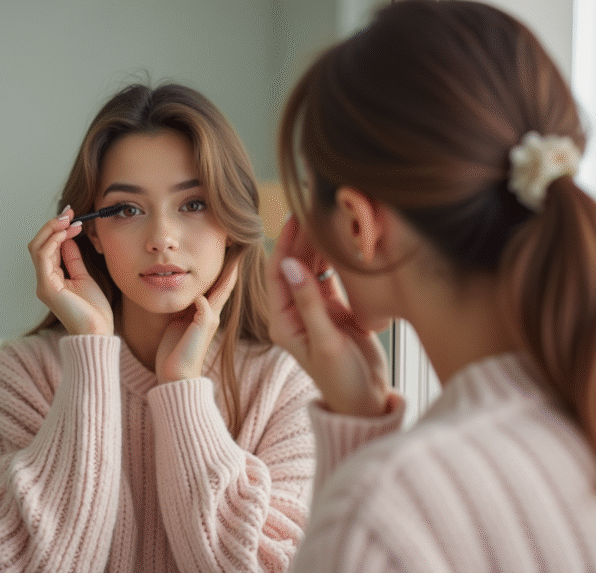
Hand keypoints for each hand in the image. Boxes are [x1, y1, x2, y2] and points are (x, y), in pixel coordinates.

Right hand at [28, 207, 113, 335]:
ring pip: (37, 247)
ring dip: (52, 230)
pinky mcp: (47, 287)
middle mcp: (44, 280)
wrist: (96, 332)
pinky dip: (52, 242)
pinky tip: (65, 233)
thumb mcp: (84, 277)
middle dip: (53, 225)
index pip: (48, 247)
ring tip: (68, 220)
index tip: (73, 217)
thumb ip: (74, 259)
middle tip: (69, 213)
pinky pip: (43, 258)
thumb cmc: (93, 310)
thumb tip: (69, 238)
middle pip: (38, 244)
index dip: (58, 229)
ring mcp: (43, 284)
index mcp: (52, 279)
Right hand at [155, 256, 239, 383]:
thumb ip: (202, 313)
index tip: (238, 250)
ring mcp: (192, 315)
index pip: (225, 286)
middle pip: (215, 283)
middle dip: (221, 266)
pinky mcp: (178, 319)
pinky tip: (184, 278)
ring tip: (210, 257)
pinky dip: (187, 286)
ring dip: (206, 274)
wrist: (176, 374)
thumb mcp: (199, 332)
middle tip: (227, 246)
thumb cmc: (190, 355)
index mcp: (213, 313)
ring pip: (201, 288)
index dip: (231, 268)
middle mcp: (205, 312)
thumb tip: (200, 296)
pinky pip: (184, 297)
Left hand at [266, 217, 391, 416]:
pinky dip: (334, 259)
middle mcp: (294, 311)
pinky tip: (342, 239)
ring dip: (318, 244)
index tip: (296, 217)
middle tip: (314, 207)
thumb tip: (291, 264)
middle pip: (295, 266)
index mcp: (282, 320)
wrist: (364, 400)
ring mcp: (314, 309)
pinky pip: (330, 277)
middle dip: (302, 237)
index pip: (278, 273)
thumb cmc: (341, 378)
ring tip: (327, 216)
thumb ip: (309, 303)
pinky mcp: (334, 309)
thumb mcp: (324, 341)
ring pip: (313, 268)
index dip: (286, 243)